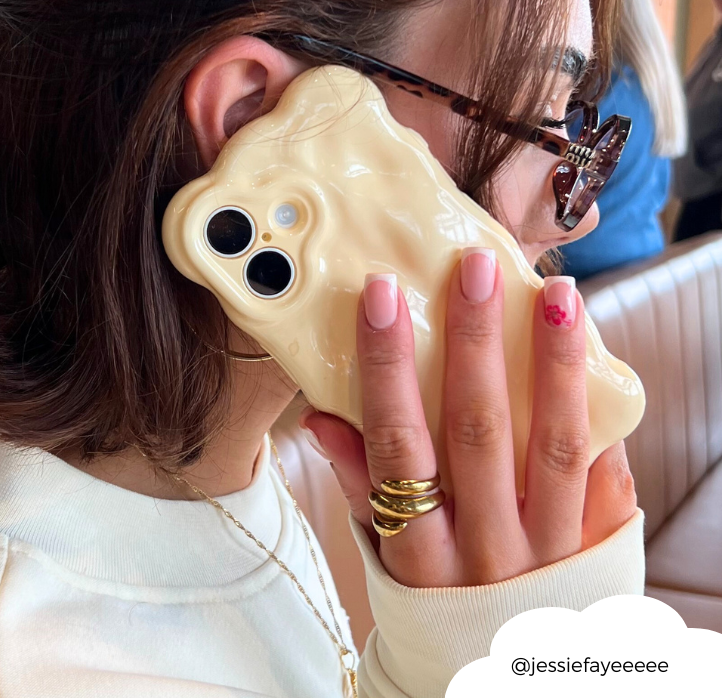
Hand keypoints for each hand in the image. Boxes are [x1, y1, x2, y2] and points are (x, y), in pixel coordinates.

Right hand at [300, 251, 636, 586]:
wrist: (506, 672)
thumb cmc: (436, 606)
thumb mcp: (383, 557)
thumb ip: (357, 485)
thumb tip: (318, 416)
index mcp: (420, 551)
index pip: (396, 442)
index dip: (386, 366)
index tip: (382, 296)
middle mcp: (485, 547)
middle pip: (477, 428)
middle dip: (475, 340)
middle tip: (475, 267)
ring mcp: (549, 549)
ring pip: (553, 442)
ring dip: (553, 361)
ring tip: (556, 293)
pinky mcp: (598, 545)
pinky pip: (605, 475)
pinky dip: (601, 414)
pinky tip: (595, 356)